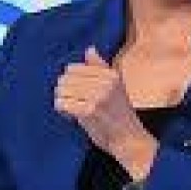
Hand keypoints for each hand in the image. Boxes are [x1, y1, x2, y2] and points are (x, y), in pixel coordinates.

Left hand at [55, 47, 152, 164]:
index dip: (70, 82)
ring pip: (61, 90)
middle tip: (74, 104)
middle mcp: (105, 82)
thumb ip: (100, 68)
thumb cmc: (120, 115)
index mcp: (110, 74)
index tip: (77, 94)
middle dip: (64, 92)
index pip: (73, 68)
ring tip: (73, 110)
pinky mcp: (88, 111)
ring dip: (63, 102)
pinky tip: (71, 117)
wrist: (129, 140)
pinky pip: (61, 104)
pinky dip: (62, 111)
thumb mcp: (115, 87)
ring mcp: (97, 96)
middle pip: (65, 79)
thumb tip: (89, 49)